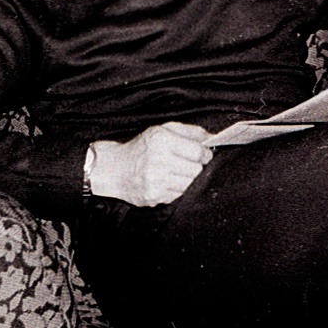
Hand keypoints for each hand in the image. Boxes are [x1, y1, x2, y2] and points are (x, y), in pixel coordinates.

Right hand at [89, 122, 213, 206]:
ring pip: (189, 184)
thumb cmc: (141, 148)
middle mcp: (158, 160)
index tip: (204, 155)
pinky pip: (178, 195)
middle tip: (188, 164)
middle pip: (196, 170)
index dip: (205, 154)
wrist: (114, 169)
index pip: (197, 151)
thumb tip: (212, 137)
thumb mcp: (162, 131)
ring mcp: (155, 180)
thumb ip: (189, 132)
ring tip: (176, 173)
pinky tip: (167, 182)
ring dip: (187, 179)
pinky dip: (177, 189)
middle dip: (196, 167)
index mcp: (161, 140)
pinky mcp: (153, 196)